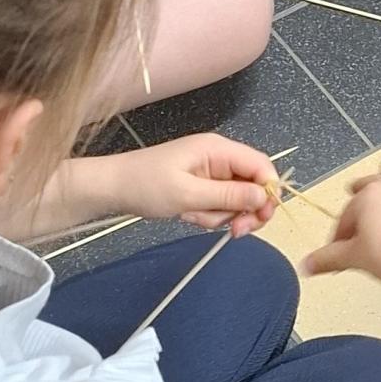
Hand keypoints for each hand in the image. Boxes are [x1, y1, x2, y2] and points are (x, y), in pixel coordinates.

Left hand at [107, 134, 280, 234]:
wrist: (112, 188)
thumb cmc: (146, 186)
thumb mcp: (188, 194)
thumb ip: (228, 196)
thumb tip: (264, 197)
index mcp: (218, 150)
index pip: (261, 166)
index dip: (268, 191)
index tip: (260, 217)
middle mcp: (219, 158)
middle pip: (253, 185)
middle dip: (246, 210)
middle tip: (235, 231)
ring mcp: (210, 173)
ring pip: (236, 199)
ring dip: (222, 215)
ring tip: (194, 217)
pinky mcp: (202, 186)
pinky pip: (219, 204)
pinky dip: (209, 215)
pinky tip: (188, 215)